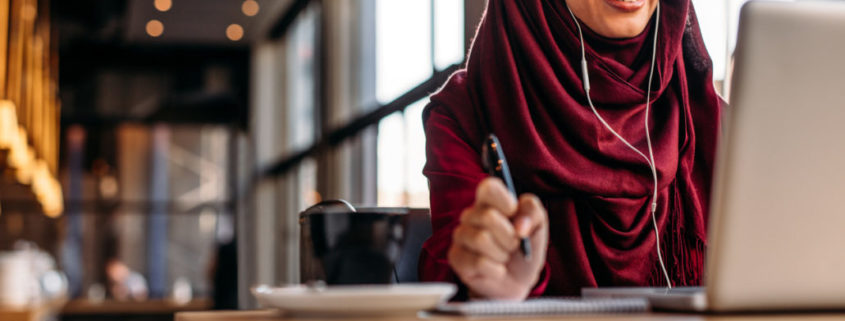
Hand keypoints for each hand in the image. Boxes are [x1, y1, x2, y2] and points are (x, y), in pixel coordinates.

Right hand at [447, 177, 548, 299]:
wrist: (517, 281)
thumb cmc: (524, 248)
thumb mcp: (538, 226)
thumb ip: (533, 212)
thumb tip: (520, 225)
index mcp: (489, 201)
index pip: (488, 187)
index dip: (504, 201)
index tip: (514, 214)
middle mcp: (471, 215)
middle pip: (488, 216)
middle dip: (510, 236)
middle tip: (513, 244)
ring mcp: (461, 236)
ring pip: (481, 239)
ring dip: (502, 254)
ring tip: (503, 257)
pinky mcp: (456, 258)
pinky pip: (478, 262)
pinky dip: (496, 269)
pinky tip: (496, 269)